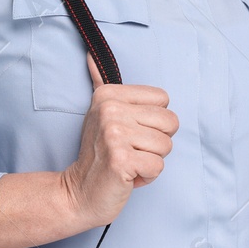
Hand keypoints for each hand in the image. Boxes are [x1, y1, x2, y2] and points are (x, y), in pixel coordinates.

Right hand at [58, 52, 177, 229]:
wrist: (78, 192)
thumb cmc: (97, 154)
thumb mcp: (98, 113)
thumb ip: (99, 82)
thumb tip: (90, 55)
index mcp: (109, 94)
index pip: (164, 100)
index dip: (153, 122)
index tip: (129, 132)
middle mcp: (110, 110)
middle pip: (171, 122)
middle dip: (156, 143)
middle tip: (130, 150)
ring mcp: (114, 134)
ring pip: (166, 146)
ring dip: (151, 161)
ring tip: (128, 162)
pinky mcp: (120, 160)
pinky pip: (158, 166)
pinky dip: (146, 177)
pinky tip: (127, 175)